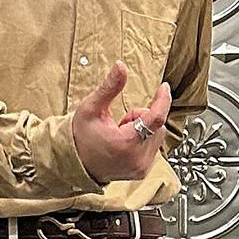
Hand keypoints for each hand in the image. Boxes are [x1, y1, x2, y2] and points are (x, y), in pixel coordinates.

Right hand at [72, 60, 170, 184]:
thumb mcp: (92, 108)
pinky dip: (143, 140)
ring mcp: (141, 167)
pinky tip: (125, 143)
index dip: (162, 100)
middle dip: (141, 117)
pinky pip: (153, 147)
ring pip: (157, 135)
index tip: (164, 87)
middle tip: (120, 122)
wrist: (74, 164)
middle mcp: (137, 158)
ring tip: (120, 133)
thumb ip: (110, 87)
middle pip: (157, 125)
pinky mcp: (142, 171)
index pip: (156, 118)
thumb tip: (121, 66)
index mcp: (126, 143)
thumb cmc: (81, 137)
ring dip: (144, 128)